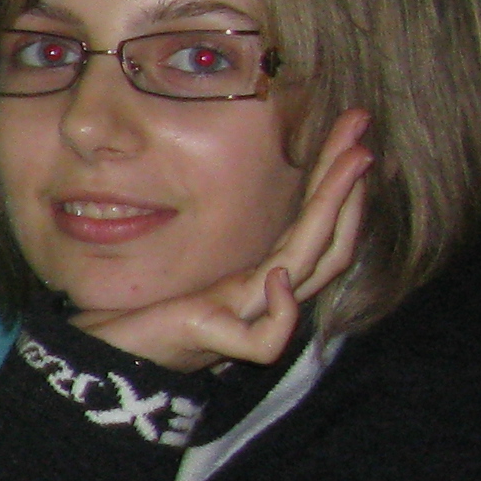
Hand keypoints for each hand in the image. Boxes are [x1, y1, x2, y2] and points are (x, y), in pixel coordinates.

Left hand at [82, 110, 372, 373]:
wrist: (117, 348)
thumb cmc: (153, 300)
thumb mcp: (197, 249)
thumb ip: (231, 223)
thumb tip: (252, 168)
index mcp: (268, 268)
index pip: (319, 222)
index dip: (338, 181)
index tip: (351, 131)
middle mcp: (269, 290)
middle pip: (328, 239)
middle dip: (348, 186)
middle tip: (363, 139)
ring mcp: (249, 315)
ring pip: (310, 271)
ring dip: (333, 215)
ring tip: (352, 165)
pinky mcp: (222, 342)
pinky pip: (268, 337)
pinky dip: (282, 309)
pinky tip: (280, 275)